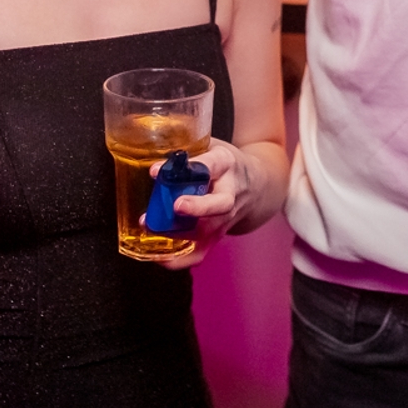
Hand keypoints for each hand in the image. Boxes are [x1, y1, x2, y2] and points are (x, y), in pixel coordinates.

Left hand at [152, 141, 252, 269]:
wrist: (257, 185)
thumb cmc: (226, 164)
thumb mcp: (212, 147)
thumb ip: (186, 151)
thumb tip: (155, 163)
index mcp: (226, 164)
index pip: (210, 164)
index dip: (187, 167)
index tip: (157, 171)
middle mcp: (230, 193)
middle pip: (220, 204)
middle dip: (198, 206)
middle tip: (176, 206)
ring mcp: (226, 218)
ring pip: (207, 230)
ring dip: (178, 232)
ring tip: (151, 227)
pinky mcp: (218, 236)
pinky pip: (201, 253)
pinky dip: (181, 260)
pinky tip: (161, 258)